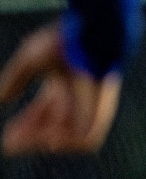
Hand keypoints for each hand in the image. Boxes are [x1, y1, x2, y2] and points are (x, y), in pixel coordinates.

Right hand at [0, 23, 119, 154]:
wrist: (93, 33)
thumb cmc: (64, 41)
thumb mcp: (31, 61)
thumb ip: (15, 81)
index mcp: (63, 86)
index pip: (42, 114)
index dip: (24, 126)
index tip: (7, 137)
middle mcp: (78, 100)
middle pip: (54, 128)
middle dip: (30, 138)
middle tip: (9, 145)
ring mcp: (92, 107)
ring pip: (71, 138)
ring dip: (47, 141)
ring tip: (27, 142)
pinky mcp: (102, 111)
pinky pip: (88, 136)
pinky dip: (68, 141)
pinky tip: (50, 142)